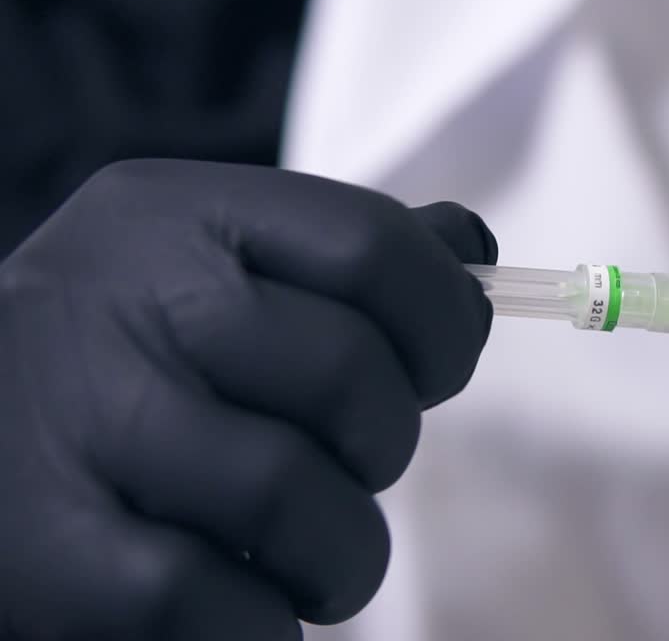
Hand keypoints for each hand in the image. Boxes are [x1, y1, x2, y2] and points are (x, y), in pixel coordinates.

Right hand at [0, 159, 495, 638]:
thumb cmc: (128, 356)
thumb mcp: (212, 263)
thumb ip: (345, 256)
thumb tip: (469, 248)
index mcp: (179, 215)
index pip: (377, 246)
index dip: (444, 322)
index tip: (435, 368)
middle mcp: (122, 299)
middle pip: (350, 375)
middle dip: (385, 442)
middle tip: (349, 466)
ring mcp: (81, 424)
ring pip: (295, 498)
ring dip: (342, 552)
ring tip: (313, 555)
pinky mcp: (52, 554)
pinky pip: (218, 606)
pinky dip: (267, 623)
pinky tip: (249, 601)